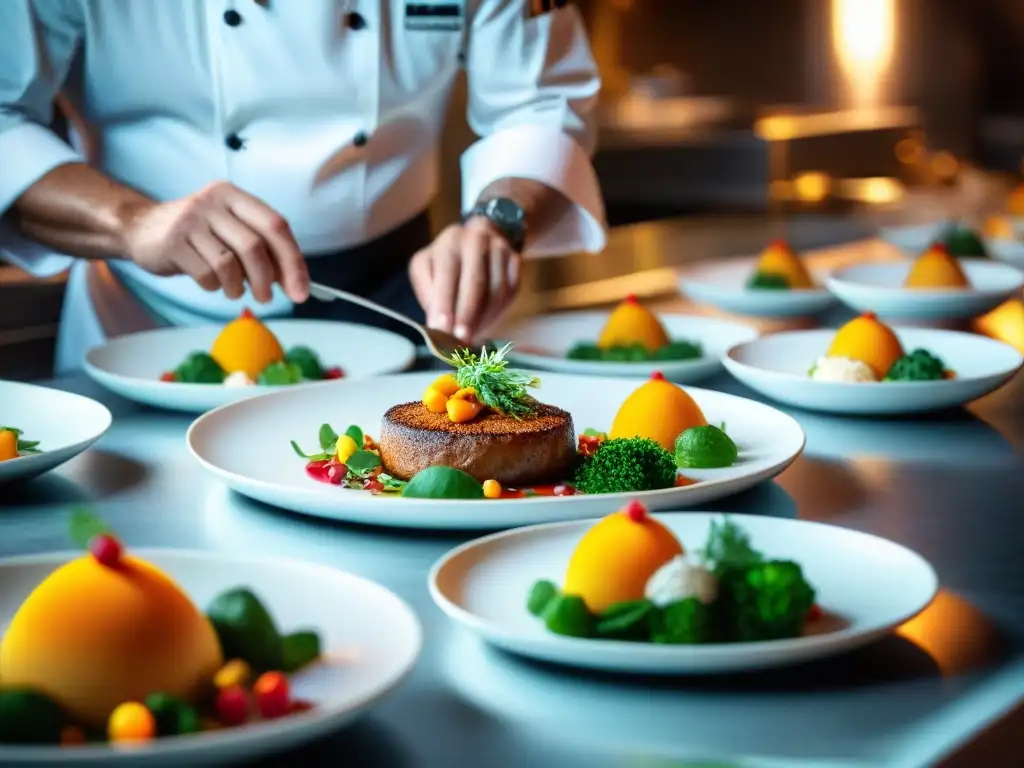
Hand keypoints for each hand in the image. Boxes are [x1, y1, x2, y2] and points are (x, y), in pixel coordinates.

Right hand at [119, 181, 309, 302]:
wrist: (141, 229)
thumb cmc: (198, 235)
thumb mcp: (230, 230)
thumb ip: (261, 248)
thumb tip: (295, 280)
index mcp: (235, 196)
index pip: (276, 226)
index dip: (293, 261)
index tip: (301, 290)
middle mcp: (213, 202)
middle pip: (255, 246)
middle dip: (267, 279)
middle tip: (267, 298)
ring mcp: (190, 220)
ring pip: (229, 263)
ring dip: (237, 286)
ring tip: (234, 290)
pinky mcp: (172, 242)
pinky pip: (205, 274)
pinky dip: (213, 286)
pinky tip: (209, 282)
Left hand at [408, 217, 521, 340]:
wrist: (478, 237)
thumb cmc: (445, 260)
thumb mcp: (425, 266)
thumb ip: (426, 290)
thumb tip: (436, 322)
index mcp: (451, 239)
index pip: (448, 273)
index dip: (445, 302)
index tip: (441, 328)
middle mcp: (478, 239)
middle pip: (476, 282)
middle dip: (467, 315)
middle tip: (459, 340)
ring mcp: (500, 248)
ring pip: (496, 290)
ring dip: (482, 318)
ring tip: (470, 336)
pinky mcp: (515, 260)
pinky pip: (509, 292)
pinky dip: (496, 313)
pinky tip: (483, 324)